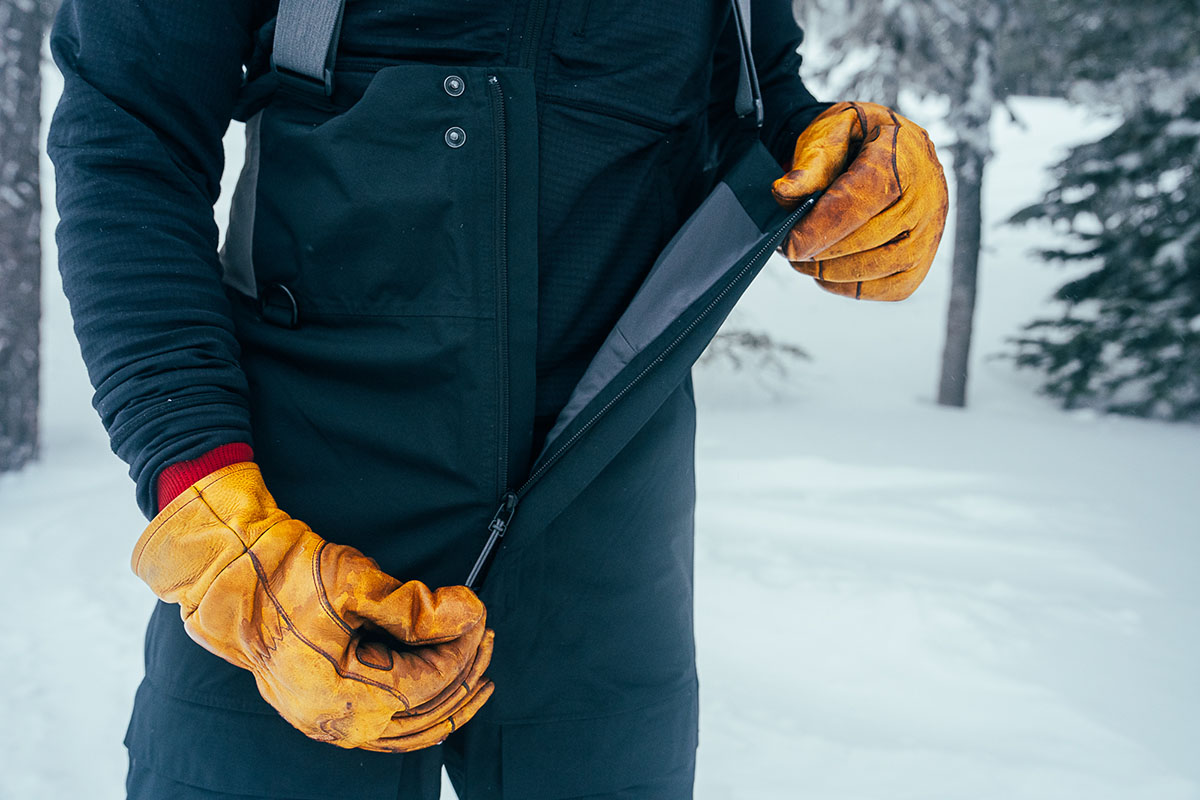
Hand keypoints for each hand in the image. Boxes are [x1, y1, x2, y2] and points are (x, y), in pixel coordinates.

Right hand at [132, 462, 492, 751]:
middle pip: (424, 713)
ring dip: (449, 699)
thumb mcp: (354, 582)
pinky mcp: (325, 711)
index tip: (479, 614)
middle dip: (464, 672)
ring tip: (478, 666)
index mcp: (340, 694)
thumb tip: (468, 615)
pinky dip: (422, 715)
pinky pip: (387, 729)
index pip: (425, 683)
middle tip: (488, 635)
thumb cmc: (285, 575)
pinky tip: (443, 697)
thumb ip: (415, 607)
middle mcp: (335, 721)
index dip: (460, 650)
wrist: (230, 578)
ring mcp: (328, 723)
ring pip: (408, 730)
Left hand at [772, 101, 948, 300]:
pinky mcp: (923, 261)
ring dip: (831, 271)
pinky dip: (851, 286)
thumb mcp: (831, 131)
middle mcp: (927, 195)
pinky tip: (829, 271)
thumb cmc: (855, 141)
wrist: (888, 150)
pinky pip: (889, 288)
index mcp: (903, 155)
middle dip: (819, 251)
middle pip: (868, 239)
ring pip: (878, 268)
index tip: (787, 244)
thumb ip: (810, 162)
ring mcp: (931, 231)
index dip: (819, 228)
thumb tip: (784, 192)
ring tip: (804, 259)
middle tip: (788, 248)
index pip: (861, 200)